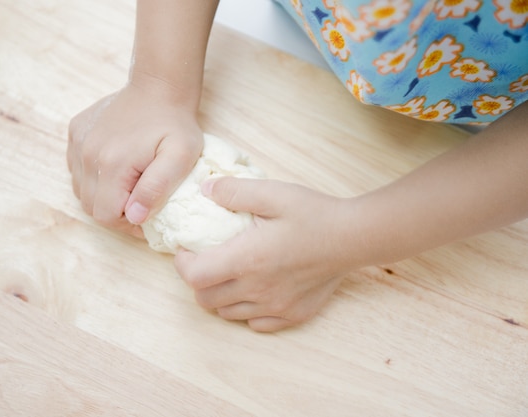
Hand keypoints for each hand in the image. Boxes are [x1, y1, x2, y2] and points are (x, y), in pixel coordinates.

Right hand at [67, 84, 202, 235]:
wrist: (159, 87)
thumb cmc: (175, 124)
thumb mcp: (180, 158)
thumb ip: (156, 189)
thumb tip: (133, 216)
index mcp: (112, 164)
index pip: (105, 216)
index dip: (126, 223)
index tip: (146, 214)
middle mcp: (87, 154)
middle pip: (90, 206)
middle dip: (115, 211)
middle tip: (139, 200)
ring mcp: (78, 141)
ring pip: (81, 190)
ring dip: (103, 194)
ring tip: (129, 182)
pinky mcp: (75, 131)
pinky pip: (76, 168)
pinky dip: (93, 176)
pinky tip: (116, 165)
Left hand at [174, 178, 360, 331]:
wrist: (354, 237)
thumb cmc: (314, 213)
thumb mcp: (273, 192)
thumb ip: (234, 191)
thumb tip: (204, 189)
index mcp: (247, 260)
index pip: (194, 276)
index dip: (182, 264)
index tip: (186, 249)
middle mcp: (257, 290)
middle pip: (206, 299)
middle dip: (198, 280)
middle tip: (206, 260)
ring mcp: (275, 306)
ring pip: (228, 313)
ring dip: (220, 296)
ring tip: (230, 274)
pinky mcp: (293, 314)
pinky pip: (256, 323)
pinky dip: (247, 310)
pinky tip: (256, 290)